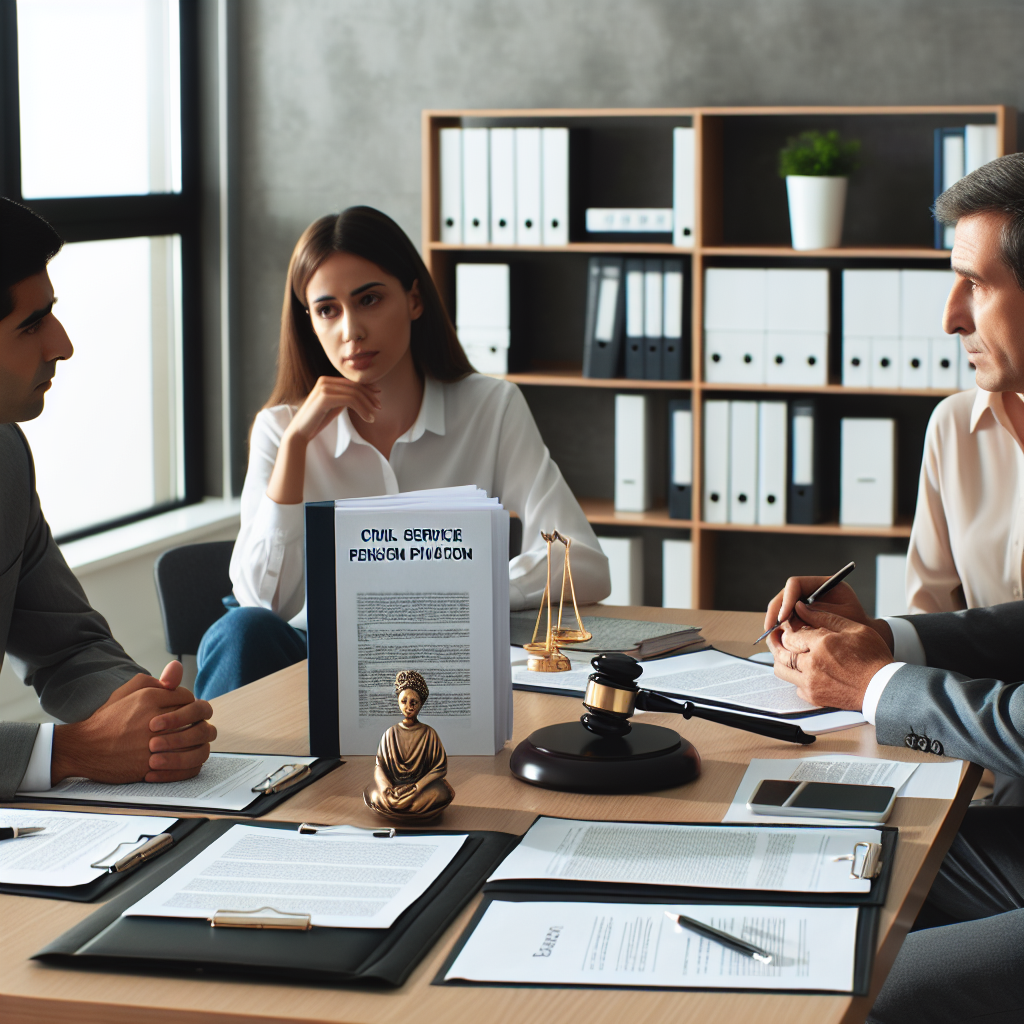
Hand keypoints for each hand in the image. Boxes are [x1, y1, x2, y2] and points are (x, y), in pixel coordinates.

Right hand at [51, 662, 215, 784]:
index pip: (188, 698)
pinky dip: (190, 764)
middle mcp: (153, 719)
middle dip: (198, 723)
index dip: (189, 705)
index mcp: (149, 698)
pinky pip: (186, 766)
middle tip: (193, 727)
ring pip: (197, 743)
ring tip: (190, 744)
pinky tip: (184, 760)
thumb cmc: (108, 719)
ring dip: (198, 743)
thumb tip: (177, 671)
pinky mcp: (151, 766)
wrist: (84, 748)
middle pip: (197, 720)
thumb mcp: (126, 691)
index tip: (184, 711)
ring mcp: (153, 745)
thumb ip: (153, 681)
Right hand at [284, 375, 380, 445]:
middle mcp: (324, 381)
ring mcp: (324, 388)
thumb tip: (364, 394)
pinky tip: (368, 418)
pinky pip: (350, 400)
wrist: (300, 432)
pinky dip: (362, 409)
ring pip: (354, 393)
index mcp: (326, 380)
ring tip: (373, 417)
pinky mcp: (324, 397)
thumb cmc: (317, 420)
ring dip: (367, 405)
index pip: (352, 382)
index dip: (367, 388)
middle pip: (355, 386)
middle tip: (379, 408)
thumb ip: (345, 398)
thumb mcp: (334, 406)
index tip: (378, 398)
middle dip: (370, 397)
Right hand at [763, 575, 893, 650]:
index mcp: (823, 584)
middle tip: (769, 627)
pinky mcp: (801, 616)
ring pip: (781, 607)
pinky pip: (785, 619)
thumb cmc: (858, 628)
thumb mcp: (840, 620)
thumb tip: (790, 618)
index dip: (786, 600)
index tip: (783, 618)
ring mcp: (804, 603)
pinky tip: (777, 640)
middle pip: (784, 595)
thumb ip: (817, 616)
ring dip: (775, 620)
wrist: (864, 641)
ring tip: (772, 635)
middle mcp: (811, 591)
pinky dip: (780, 628)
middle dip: (775, 611)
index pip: (795, 584)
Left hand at [767, 602, 893, 709]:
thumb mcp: (853, 629)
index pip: (791, 634)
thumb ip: (824, 616)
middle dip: (778, 641)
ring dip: (782, 659)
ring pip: (782, 669)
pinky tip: (803, 669)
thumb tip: (800, 606)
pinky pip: (794, 685)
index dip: (788, 629)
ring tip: (787, 651)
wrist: (882, 688)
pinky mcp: (813, 696)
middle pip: (781, 651)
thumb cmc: (872, 658)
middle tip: (779, 636)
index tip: (791, 627)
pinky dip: (794, 676)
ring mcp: (811, 683)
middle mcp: (812, 664)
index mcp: (822, 644)